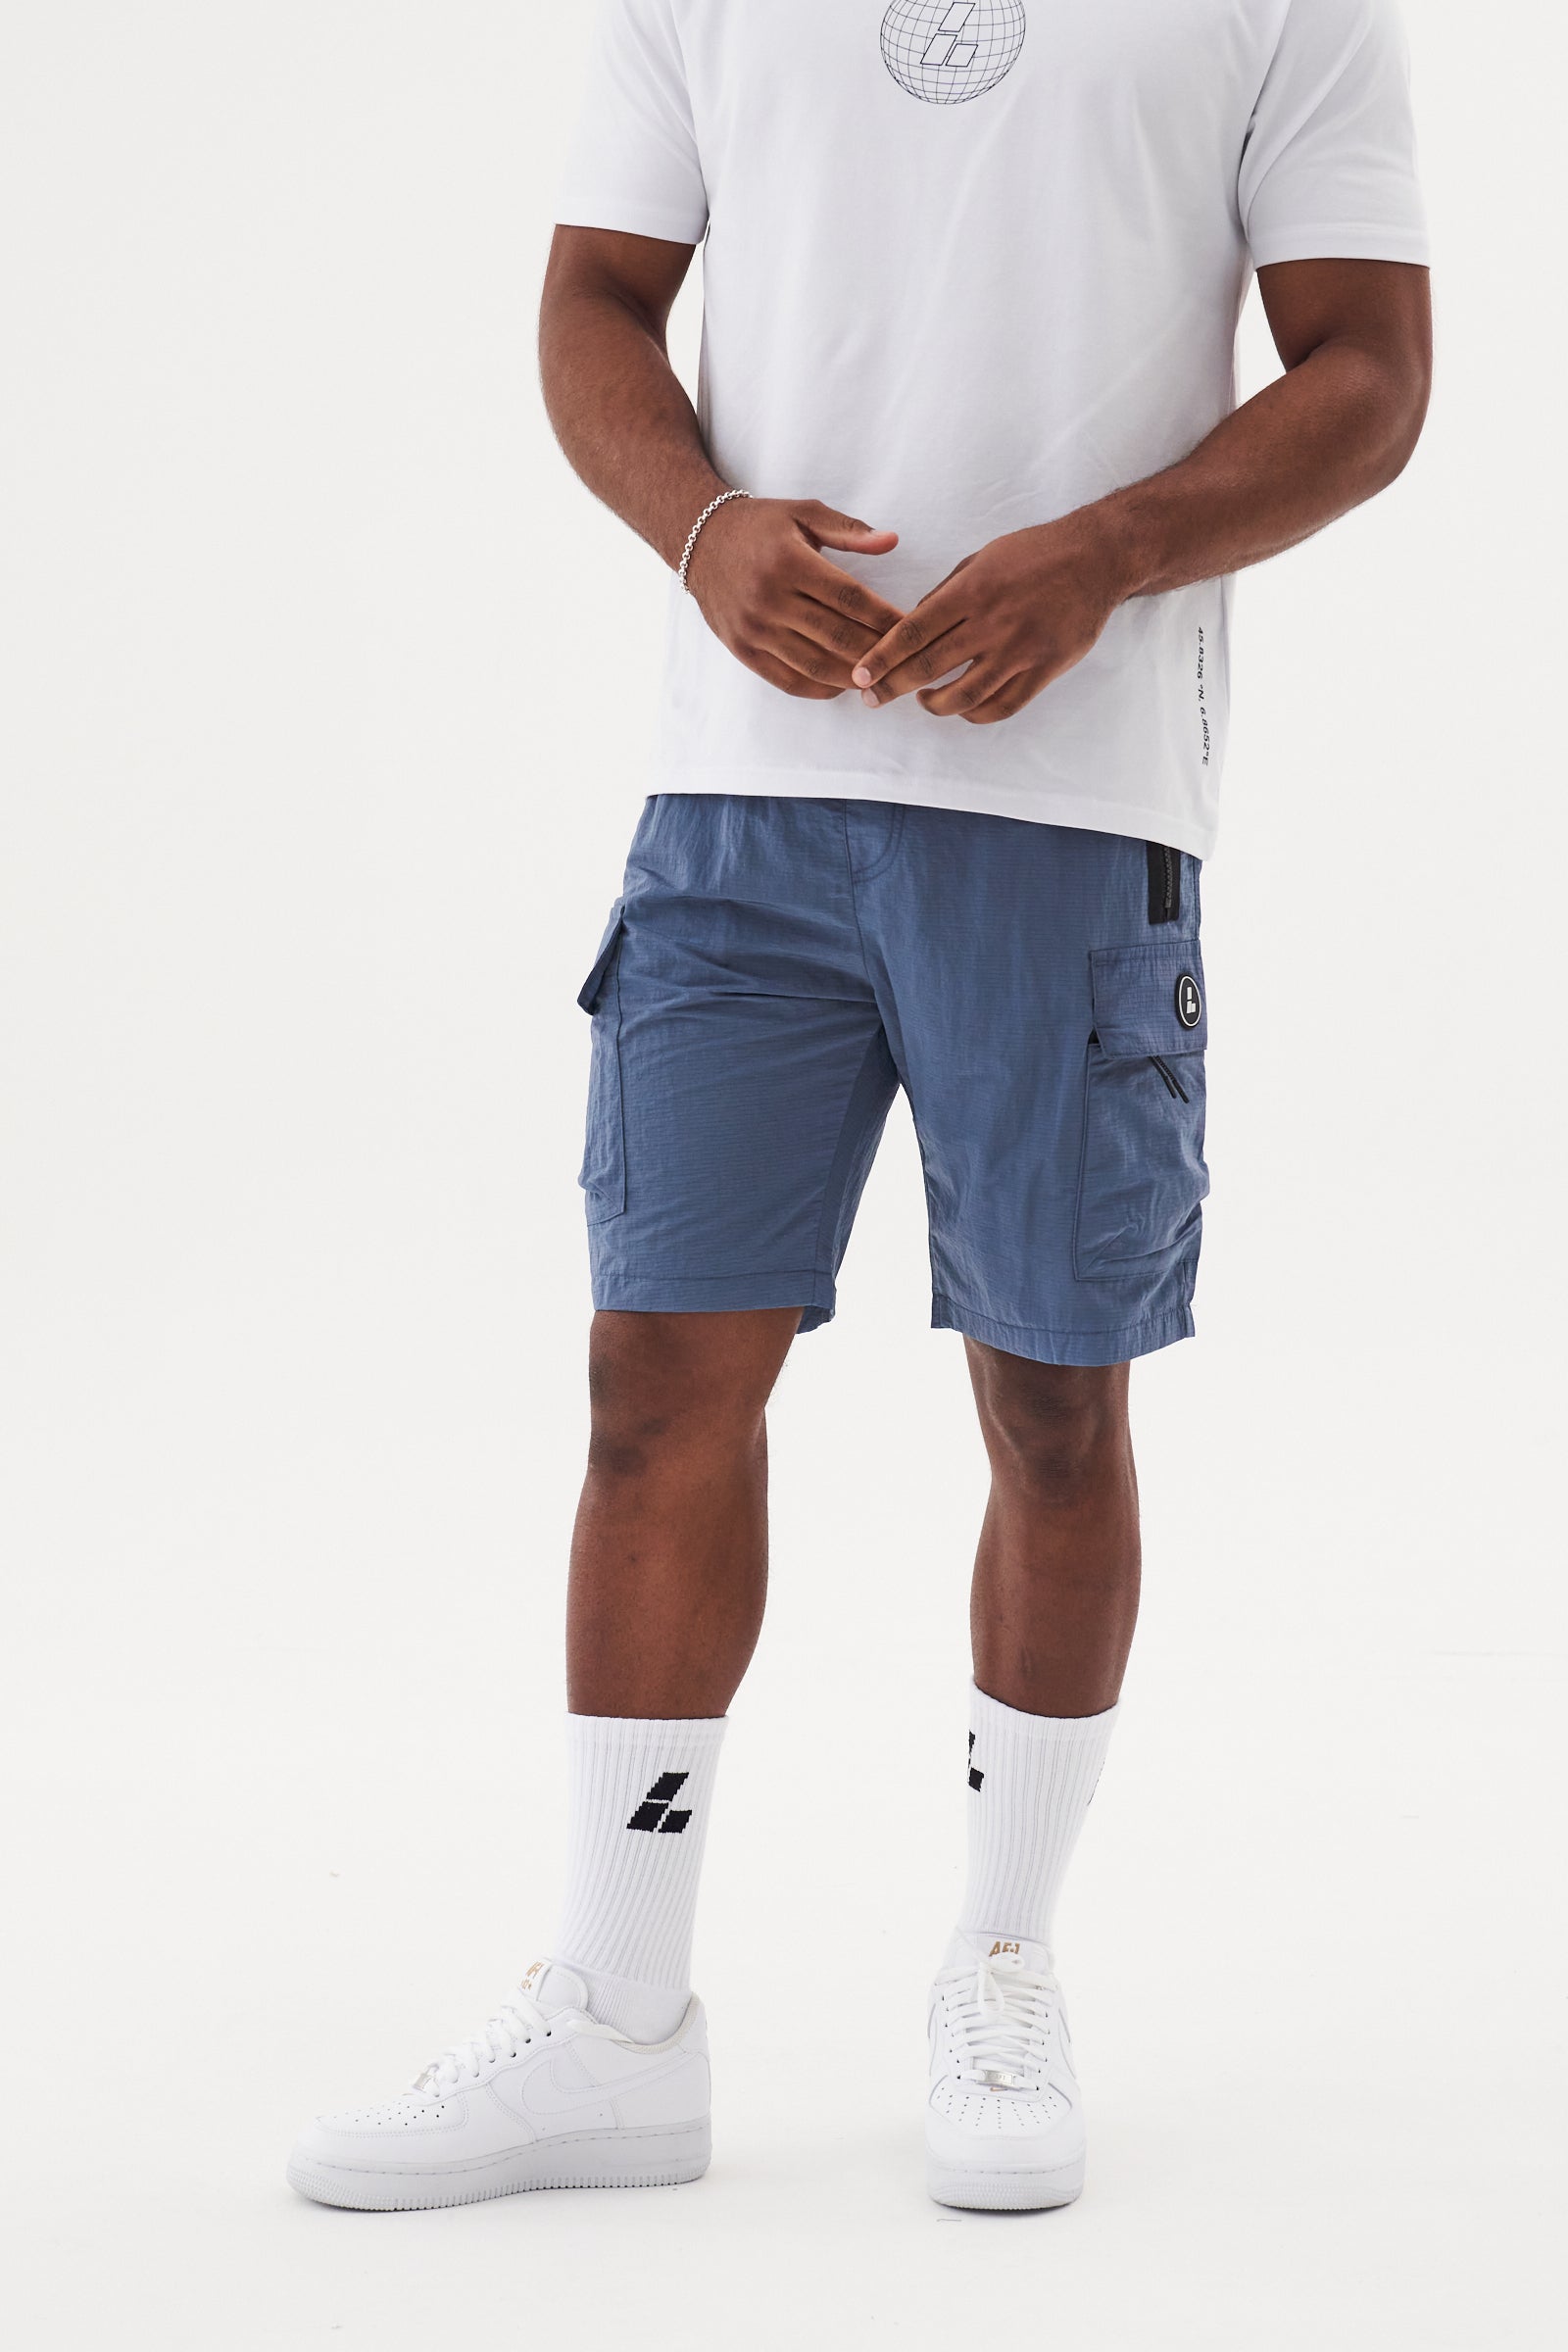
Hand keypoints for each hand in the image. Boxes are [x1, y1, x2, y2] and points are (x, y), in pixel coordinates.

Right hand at [686, 497, 902, 698]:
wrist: (699, 541)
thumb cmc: (760, 526)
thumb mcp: (803, 513)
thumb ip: (849, 530)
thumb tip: (892, 541)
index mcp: (790, 561)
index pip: (850, 598)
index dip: (885, 617)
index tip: (911, 628)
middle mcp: (769, 597)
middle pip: (837, 636)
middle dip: (877, 652)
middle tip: (904, 660)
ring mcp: (754, 628)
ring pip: (816, 665)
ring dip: (853, 676)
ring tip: (880, 678)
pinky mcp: (743, 649)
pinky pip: (788, 680)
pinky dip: (820, 689)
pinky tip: (844, 685)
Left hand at [850, 510, 1134, 723]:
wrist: (1097, 558)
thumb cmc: (1035, 553)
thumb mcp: (983, 557)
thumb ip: (947, 593)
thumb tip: (912, 625)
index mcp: (972, 590)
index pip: (914, 632)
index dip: (882, 658)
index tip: (860, 676)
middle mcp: (993, 623)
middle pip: (930, 668)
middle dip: (893, 687)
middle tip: (873, 697)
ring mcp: (1020, 650)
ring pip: (964, 697)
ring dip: (935, 706)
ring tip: (924, 700)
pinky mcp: (1045, 669)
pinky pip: (1002, 707)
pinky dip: (976, 714)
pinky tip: (963, 708)